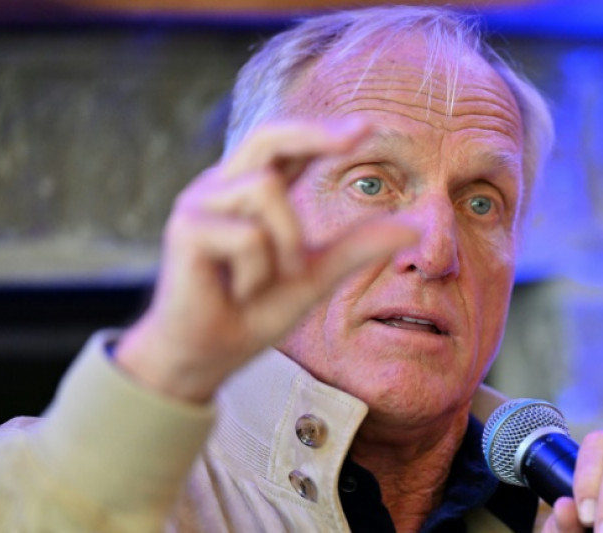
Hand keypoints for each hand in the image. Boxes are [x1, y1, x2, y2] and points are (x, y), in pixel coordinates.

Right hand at [114, 118, 417, 402]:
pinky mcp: (185, 229)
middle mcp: (224, 186)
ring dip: (285, 243)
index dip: (323, 132)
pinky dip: (257, 272)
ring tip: (267, 281)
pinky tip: (238, 293)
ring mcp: (200, 203)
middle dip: (314, 132)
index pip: (289, 146)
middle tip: (359, 134)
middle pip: (270, 136)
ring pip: (266, 190)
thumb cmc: (255, 310)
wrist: (209, 355)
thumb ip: (359, 246)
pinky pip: (248, 236)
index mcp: (253, 190)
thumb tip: (417, 226)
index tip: (369, 127)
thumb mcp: (317, 273)